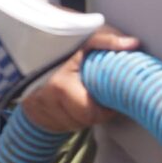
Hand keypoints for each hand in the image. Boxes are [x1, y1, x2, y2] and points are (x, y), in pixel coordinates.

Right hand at [22, 26, 140, 132]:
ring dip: (78, 116)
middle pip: (79, 123)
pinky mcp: (30, 111)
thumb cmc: (64, 40)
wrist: (29, 39)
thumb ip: (108, 40)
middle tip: (98, 98)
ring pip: (67, 126)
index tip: (111, 100)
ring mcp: (34, 106)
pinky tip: (68, 102)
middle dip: (93, 113)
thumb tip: (132, 44)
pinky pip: (54, 125)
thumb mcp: (87, 36)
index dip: (105, 111)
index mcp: (59, 85)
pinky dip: (64, 117)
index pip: (89, 114)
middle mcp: (43, 99)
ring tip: (82, 96)